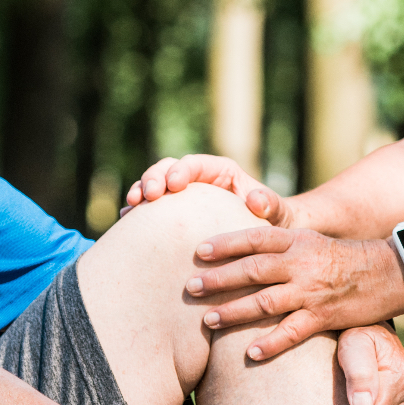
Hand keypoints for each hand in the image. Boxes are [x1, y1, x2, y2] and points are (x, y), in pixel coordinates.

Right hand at [123, 154, 289, 226]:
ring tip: (131, 209)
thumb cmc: (273, 221)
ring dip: (140, 193)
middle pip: (168, 169)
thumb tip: (255, 199)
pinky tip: (126, 223)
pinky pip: (152, 210)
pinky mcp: (173, 215)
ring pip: (154, 186)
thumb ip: (270, 203)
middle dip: (153, 179)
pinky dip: (138, 214)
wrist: (265, 241)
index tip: (173, 185)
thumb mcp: (277, 212)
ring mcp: (183, 198)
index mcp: (221, 172)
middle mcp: (198, 181)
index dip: (180, 170)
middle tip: (147, 197)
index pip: (196, 163)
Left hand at [187, 228, 403, 359]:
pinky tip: (250, 353)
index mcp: (297, 240)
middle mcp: (301, 263)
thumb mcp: (311, 241)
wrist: (389, 273)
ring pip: (266, 301)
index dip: (226, 244)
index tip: (199, 251)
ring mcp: (312, 291)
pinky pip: (293, 332)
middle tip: (191, 287)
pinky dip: (271, 343)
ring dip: (234, 311)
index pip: (255, 238)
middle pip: (253, 269)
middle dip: (220, 279)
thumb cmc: (344, 257)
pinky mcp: (325, 316)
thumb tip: (242, 249)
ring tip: (208, 320)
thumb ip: (280, 245)